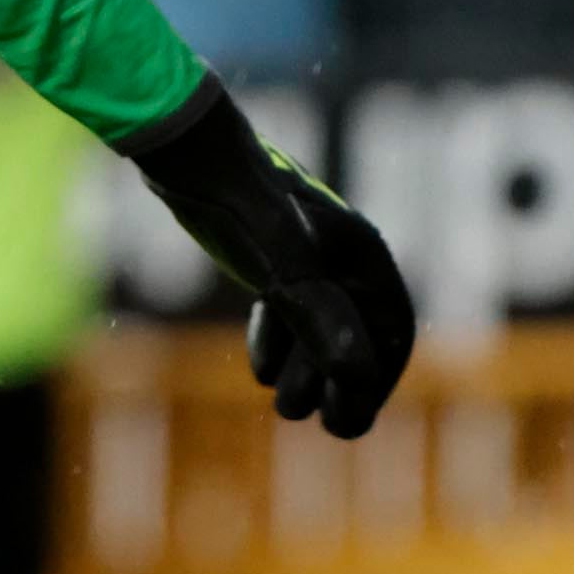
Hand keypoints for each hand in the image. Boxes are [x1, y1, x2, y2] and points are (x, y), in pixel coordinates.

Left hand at [130, 82, 415, 439]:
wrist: (184, 149)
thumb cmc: (237, 201)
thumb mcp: (278, 264)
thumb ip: (316, 316)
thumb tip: (355, 377)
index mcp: (361, 254)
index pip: (389, 333)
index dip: (377, 382)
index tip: (350, 420)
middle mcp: (340, 253)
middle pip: (357, 335)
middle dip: (341, 383)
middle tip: (323, 424)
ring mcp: (303, 252)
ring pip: (318, 326)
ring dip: (307, 369)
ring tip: (282, 401)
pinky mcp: (265, 251)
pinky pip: (288, 308)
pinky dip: (280, 342)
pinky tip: (263, 369)